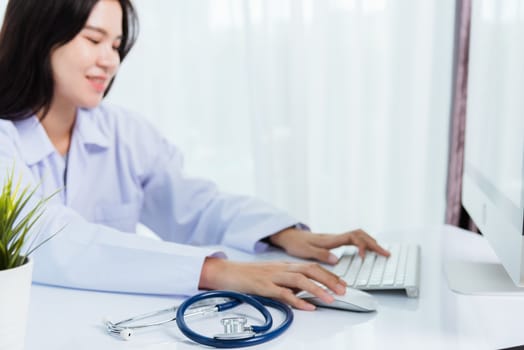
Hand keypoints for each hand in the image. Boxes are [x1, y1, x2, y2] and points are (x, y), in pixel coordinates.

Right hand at [198, 257, 345, 310]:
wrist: (226, 271)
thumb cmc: (249, 275)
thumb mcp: (273, 276)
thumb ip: (289, 283)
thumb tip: (306, 293)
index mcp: (285, 265)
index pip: (312, 267)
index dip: (329, 274)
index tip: (342, 284)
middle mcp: (282, 268)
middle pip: (310, 270)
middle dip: (329, 280)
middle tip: (343, 290)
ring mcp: (273, 276)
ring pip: (300, 279)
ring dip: (318, 289)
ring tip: (330, 298)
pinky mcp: (263, 286)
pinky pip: (283, 293)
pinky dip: (298, 300)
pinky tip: (308, 306)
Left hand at [268, 228, 389, 264]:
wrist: (289, 236)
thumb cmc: (296, 244)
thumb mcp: (306, 251)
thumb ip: (321, 254)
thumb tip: (336, 259)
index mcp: (330, 239)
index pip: (352, 238)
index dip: (362, 246)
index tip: (365, 257)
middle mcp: (335, 237)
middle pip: (360, 235)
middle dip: (374, 244)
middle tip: (386, 254)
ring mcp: (335, 238)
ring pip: (358, 235)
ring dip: (371, 242)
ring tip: (382, 252)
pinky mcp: (334, 241)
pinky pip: (354, 239)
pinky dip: (364, 243)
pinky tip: (368, 251)